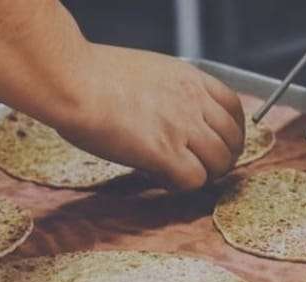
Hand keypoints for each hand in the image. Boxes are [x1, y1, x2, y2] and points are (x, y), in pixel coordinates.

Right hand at [56, 44, 245, 189]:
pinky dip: (184, 186)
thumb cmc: (91, 76)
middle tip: (204, 168)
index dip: (232, 131)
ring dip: (206, 174)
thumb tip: (168, 117)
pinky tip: (165, 180)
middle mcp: (192, 101)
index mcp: (189, 78)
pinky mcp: (165, 152)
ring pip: (220, 163)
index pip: (234, 108)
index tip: (221, 142)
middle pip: (232, 140)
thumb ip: (167, 92)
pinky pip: (195, 180)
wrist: (71, 80)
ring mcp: (182, 127)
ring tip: (182, 176)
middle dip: (223, 158)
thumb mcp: (145, 72)